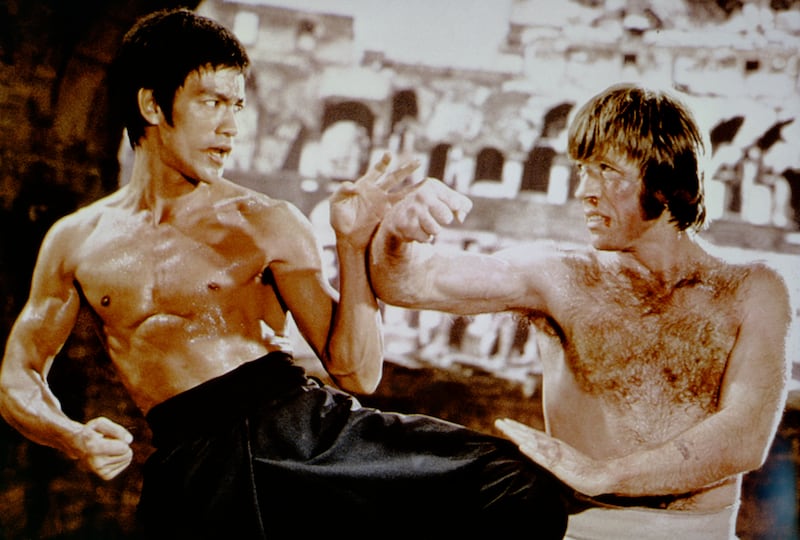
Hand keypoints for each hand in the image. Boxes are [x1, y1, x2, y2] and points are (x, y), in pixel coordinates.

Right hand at [74, 416, 133, 479]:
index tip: (108, 437)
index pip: (123, 448)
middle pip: (127, 454)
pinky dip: (119, 459)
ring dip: (119, 452)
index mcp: (93, 448)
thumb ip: (117, 430)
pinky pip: (124, 465)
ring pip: (126, 459)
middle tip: (107, 443)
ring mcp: (100, 471)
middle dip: (121, 446)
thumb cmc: (91, 432)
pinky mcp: (105, 476)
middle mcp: (96, 463)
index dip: (121, 439)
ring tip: (105, 449)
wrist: (77, 446)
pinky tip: (108, 456)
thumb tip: (129, 441)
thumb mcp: (100, 423)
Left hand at [329, 153, 419, 248]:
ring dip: (414, 187)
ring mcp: (384, 204)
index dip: (383, 163)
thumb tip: (351, 185)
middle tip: (418, 161)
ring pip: (402, 192)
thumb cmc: (339, 220)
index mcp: (365, 185)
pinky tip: (422, 202)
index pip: (377, 171)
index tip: (389, 155)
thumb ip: (342, 192)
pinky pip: (402, 209)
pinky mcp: (389, 216)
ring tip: (428, 181)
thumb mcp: (336, 204)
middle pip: (394, 178)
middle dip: (406, 170)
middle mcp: (377, 192)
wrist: (348, 238)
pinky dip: (411, 205)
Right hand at [382, 174, 471, 242]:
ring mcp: (412, 210)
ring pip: (436, 230)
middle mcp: (421, 195)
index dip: (454, 209)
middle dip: (442, 220)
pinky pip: (425, 239)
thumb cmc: (428, 205)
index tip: (445, 206)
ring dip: (431, 230)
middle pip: (447, 218)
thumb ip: (463, 205)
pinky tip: (414, 228)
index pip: (456, 203)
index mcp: (432, 185)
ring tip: (422, 222)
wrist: (397, 214)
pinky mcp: (405, 225)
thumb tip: (461, 218)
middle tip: (431, 215)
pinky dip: (423, 237)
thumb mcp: (445, 198)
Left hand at [495, 418, 609, 496]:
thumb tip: (540, 454)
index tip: (504, 422)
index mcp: (554, 446)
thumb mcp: (564, 461)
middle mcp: (553, 447)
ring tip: (506, 429)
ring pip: (534, 443)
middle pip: (530, 435)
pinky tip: (522, 447)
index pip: (532, 435)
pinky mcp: (560, 467)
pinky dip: (533, 452)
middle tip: (497, 421)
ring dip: (519, 435)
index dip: (518, 428)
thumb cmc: (582, 470)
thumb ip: (552, 457)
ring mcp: (556, 455)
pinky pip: (544, 459)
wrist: (601, 476)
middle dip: (513, 429)